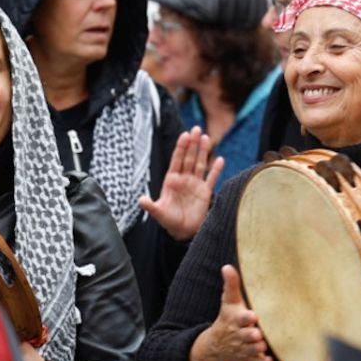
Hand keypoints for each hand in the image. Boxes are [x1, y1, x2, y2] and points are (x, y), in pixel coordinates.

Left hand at [139, 127, 225, 242]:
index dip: (181, 148)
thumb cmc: (169, 221)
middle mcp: (184, 179)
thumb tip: (141, 200)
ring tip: (206, 138)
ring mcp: (195, 184)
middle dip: (192, 144)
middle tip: (196, 129)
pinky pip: (212, 178)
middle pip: (189, 158)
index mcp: (172, 180)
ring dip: (203, 151)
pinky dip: (216, 170)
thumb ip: (150, 206)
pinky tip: (220, 160)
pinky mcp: (206, 192)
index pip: (177, 160)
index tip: (184, 135)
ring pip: (200, 164)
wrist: (183, 232)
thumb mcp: (159, 213)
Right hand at [188, 265, 273, 360]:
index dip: (246, 318)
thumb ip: (231, 286)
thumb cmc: (228, 319)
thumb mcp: (229, 303)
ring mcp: (244, 348)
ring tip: (263, 345)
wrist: (218, 347)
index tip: (252, 316)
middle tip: (257, 333)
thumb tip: (227, 266)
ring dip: (258, 349)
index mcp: (236, 320)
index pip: (240, 318)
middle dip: (252, 335)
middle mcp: (240, 334)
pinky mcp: (250, 358)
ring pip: (252, 350)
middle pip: (247, 336)